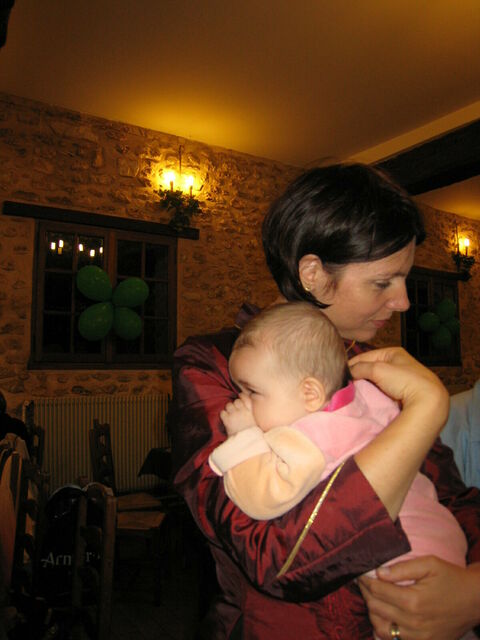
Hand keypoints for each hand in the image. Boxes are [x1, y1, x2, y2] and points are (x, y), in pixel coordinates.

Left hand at [220, 392, 255, 434]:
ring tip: (230, 414)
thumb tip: (246, 407)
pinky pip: (222, 412)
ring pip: (228, 405)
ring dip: (229, 409)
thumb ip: (251, 412)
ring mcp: (234, 414)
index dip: (242, 396)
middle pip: (236, 401)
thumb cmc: (252, 433)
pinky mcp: (227, 420)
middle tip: (235, 410)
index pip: (245, 397)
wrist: (247, 442)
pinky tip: (226, 419)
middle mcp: (243, 410)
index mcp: (251, 411)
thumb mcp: (255, 421)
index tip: (240, 397)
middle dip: (235, 404)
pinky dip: (223, 415)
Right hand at [349, 347, 448, 423]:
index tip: (340, 374)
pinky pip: (384, 389)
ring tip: (355, 391)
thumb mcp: (378, 369)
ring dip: (367, 384)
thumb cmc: (404, 380)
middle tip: (347, 383)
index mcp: (393, 352)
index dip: (352, 364)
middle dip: (360, 375)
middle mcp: (398, 362)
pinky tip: (369, 397)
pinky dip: (376, 392)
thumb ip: (359, 368)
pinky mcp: (404, 391)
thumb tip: (347, 372)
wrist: (427, 401)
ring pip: (376, 379)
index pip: (365, 356)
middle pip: (371, 367)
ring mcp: (401, 377)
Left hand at [358, 556, 479, 638]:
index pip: (377, 591)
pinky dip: (384, 628)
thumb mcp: (429, 564)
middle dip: (366, 593)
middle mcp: (413, 622)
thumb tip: (379, 572)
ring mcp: (418, 637)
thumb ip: (402, 568)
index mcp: (413, 601)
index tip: (361, 573)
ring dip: (373, 612)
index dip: (365, 580)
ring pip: (381, 628)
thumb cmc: (451, 579)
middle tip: (364, 582)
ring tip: (372, 598)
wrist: (474, 601)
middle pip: (376, 608)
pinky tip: (384, 615)